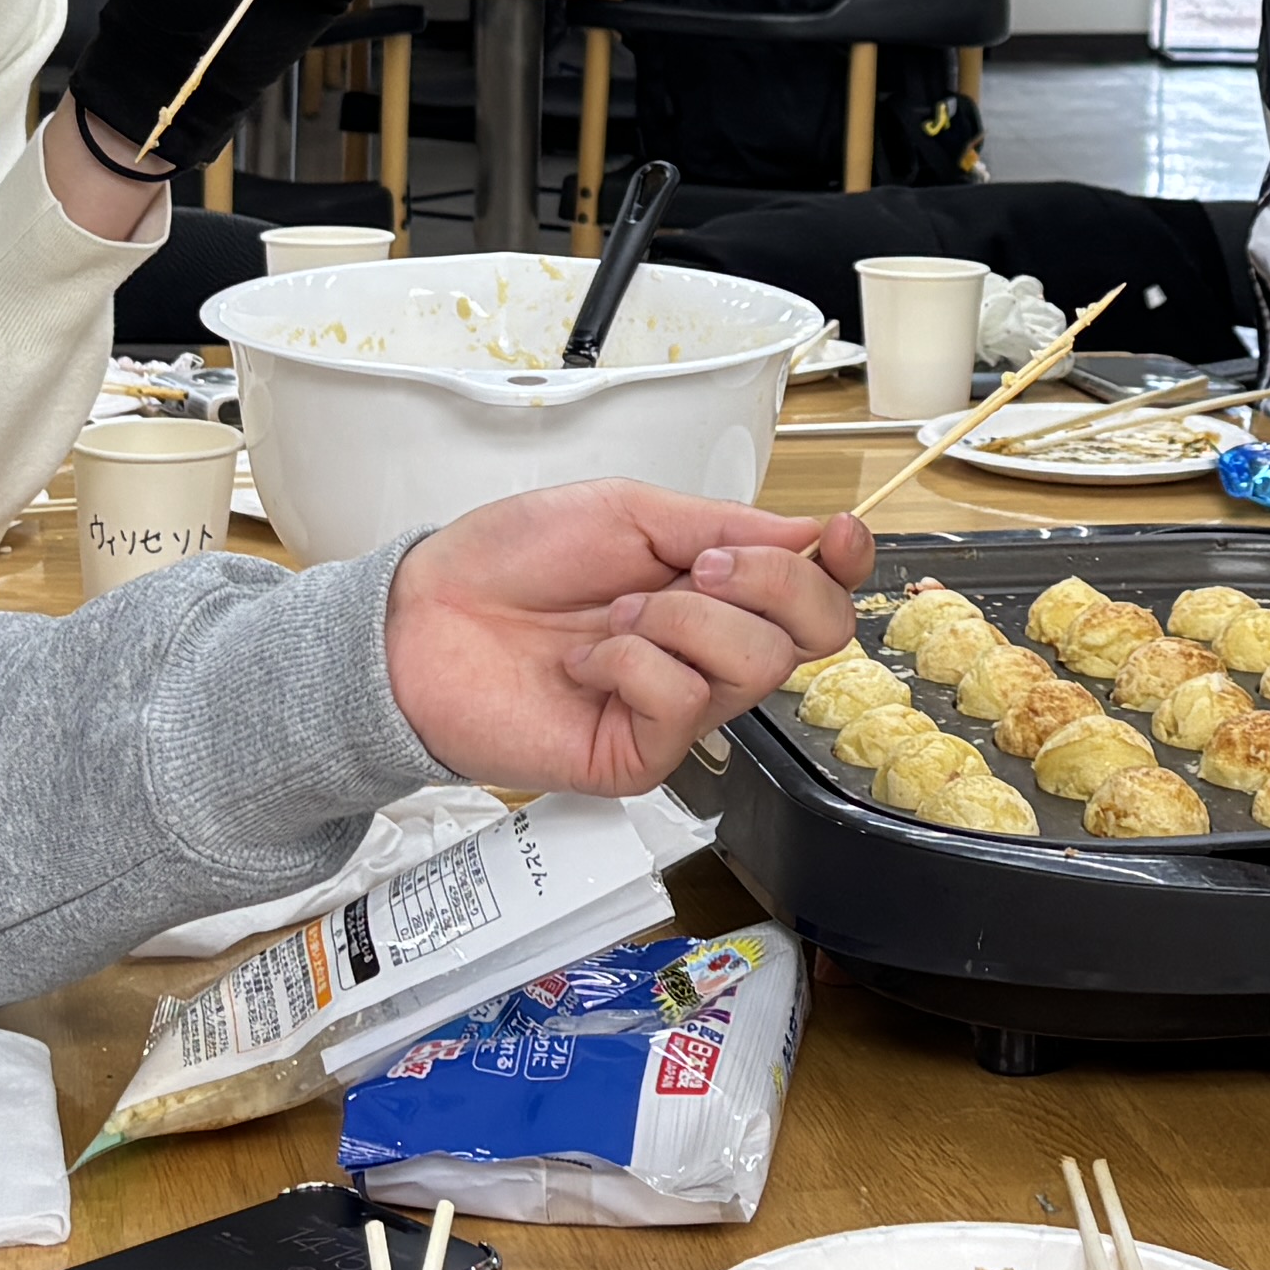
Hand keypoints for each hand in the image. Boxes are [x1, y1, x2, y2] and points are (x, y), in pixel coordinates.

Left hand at [385, 489, 870, 793]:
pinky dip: (632, 662)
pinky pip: (683, 702)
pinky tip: (586, 661)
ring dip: (680, 619)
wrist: (425, 619)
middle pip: (812, 635)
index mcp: (715, 592)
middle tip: (697, 565)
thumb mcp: (628, 512)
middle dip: (766, 582)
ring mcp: (678, 711)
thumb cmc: (509, 563)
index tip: (838, 535)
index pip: (817, 593)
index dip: (843, 566)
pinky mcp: (641, 757)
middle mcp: (708, 655)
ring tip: (615, 617)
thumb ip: (723, 525)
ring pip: (753, 665)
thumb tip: (809, 534)